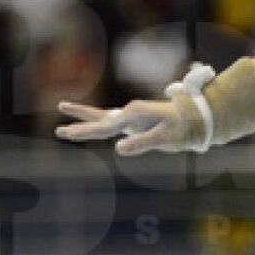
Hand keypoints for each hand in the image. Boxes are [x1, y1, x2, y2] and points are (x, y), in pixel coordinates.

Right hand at [55, 98, 197, 155]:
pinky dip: (96, 122)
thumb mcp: (164, 137)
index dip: (86, 132)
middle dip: (79, 125)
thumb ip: (142, 142)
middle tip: (59, 130)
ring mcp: (130, 116)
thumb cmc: (181, 127)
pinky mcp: (133, 122)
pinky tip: (86, 122)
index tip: (68, 133)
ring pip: (101, 117)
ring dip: (82, 116)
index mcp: (134, 113)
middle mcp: (129, 112)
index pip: (105, 126)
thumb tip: (119, 149)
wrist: (195, 118)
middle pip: (99, 121)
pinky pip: (110, 122)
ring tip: (62, 105)